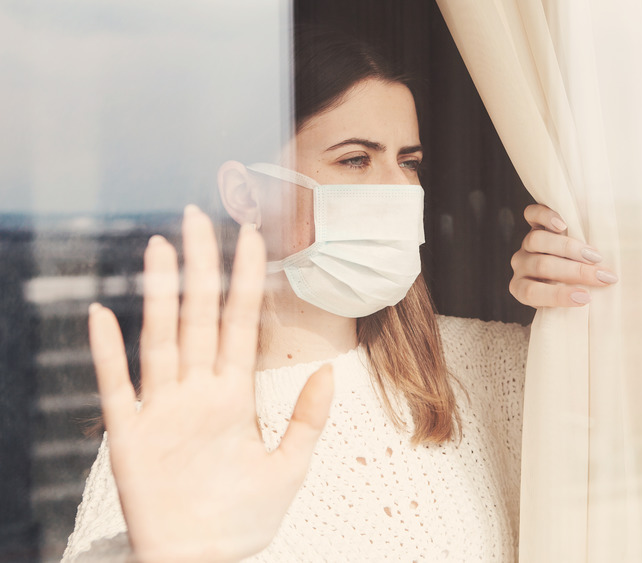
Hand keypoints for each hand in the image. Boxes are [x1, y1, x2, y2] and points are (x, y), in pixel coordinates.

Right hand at [87, 205, 334, 561]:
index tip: (253, 235)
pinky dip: (107, 353)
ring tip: (161, 247)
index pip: (241, 324)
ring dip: (160, 294)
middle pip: (199, 317)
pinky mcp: (129, 439)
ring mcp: (161, 411)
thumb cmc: (244, 520)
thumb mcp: (290, 467)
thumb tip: (329, 371)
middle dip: (201, 267)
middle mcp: (196, 393)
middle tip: (197, 215)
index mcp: (233, 396)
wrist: (204, 562)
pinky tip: (102, 313)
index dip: (247, 280)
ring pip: (161, 339)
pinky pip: (115, 388)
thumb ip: (307, 419)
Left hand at [509, 204, 617, 307]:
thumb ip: (575, 298)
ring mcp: (526, 244)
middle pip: (542, 266)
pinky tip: (563, 224)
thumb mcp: (570, 297)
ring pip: (537, 241)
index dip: (559, 296)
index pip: (532, 293)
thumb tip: (599, 301)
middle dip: (575, 272)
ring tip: (595, 255)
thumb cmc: (573, 287)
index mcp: (521, 289)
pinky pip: (531, 215)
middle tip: (603, 276)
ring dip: (569, 248)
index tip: (587, 298)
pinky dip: (546, 217)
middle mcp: (521, 265)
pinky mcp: (533, 223)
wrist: (571, 261)